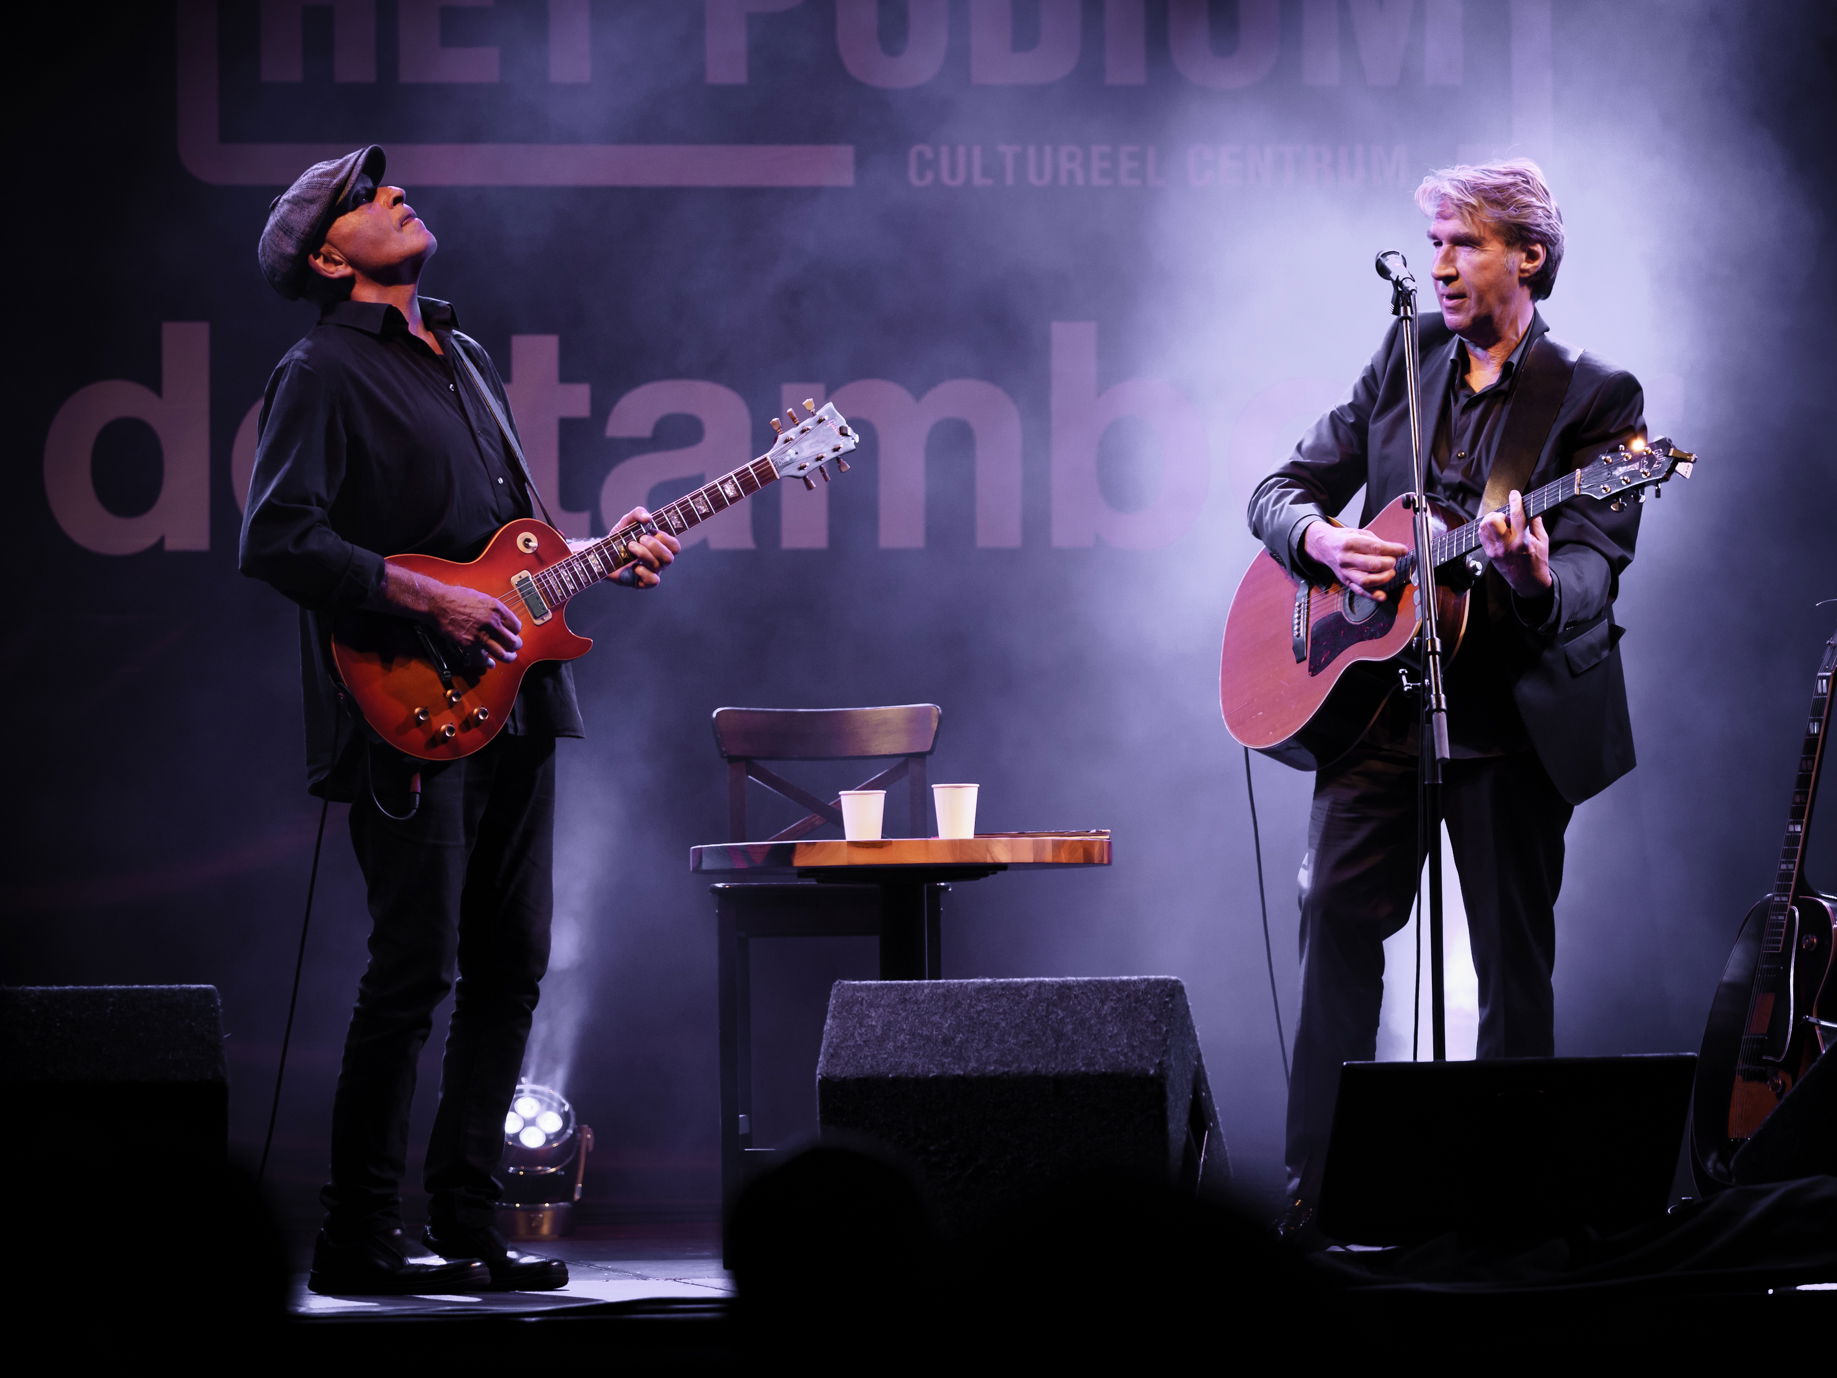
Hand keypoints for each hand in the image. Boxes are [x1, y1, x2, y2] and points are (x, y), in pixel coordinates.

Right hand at [387, 565, 522, 660]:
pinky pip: (483, 658)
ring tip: (509, 657)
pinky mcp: (468, 644)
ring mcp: (480, 634)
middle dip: (515, 646)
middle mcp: (491, 622)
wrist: (437, 602)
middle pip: (513, 641)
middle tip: (514, 648)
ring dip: (508, 657)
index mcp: (496, 608)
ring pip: (502, 653)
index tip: (513, 634)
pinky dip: (487, 663)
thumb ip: (494, 610)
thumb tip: (502, 619)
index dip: (515, 632)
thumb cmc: (456, 597)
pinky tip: (489, 663)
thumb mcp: (481, 597)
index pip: (516, 626)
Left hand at [611, 507, 681, 589]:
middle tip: (640, 538)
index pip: (674, 546)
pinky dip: (644, 572)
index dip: (665, 538)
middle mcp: (659, 561)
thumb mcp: (627, 521)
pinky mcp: (642, 583)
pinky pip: (653, 581)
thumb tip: (648, 518)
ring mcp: (651, 573)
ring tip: (630, 546)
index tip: (651, 531)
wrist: (602, 553)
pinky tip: (633, 566)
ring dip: (644, 553)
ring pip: (658, 566)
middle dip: (654, 546)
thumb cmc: (619, 538)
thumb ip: (638, 513)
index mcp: (660, 547)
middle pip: (669, 557)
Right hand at [1302, 521, 1409, 601]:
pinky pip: (1360, 591)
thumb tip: (1396, 551)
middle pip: (1373, 564)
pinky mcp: (1346, 581)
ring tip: (1390, 573)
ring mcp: (1345, 572)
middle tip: (1393, 560)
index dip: (1393, 550)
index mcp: (1350, 543)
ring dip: (1383, 578)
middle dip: (1389, 563)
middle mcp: (1346, 558)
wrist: (1324, 546)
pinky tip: (1382, 595)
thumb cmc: (1344, 539)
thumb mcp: (1359, 533)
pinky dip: (1372, 595)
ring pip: (1366, 580)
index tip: (1403, 550)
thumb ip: (1377, 542)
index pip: (1376, 548)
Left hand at [1477, 490, 1551, 597]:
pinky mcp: (1489, 554)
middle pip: (1492, 520)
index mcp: (1522, 542)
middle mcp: (1506, 546)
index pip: (1516, 516)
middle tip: (1508, 519)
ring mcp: (1495, 550)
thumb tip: (1530, 506)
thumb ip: (1535, 522)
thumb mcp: (1543, 540)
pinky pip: (1482, 535)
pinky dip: (1488, 528)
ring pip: (1483, 526)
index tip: (1515, 494)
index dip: (1515, 502)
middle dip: (1499, 514)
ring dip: (1492, 520)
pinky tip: (1498, 531)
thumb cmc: (1538, 561)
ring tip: (1503, 526)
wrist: (1528, 582)